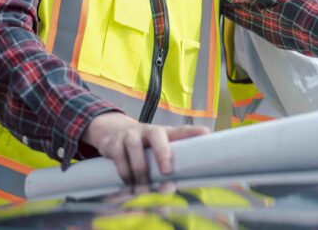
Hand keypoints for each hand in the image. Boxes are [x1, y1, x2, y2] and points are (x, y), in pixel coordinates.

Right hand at [82, 112, 208, 185]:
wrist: (112, 130)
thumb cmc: (142, 143)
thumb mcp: (158, 145)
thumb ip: (170, 156)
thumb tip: (188, 175)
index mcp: (162, 132)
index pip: (180, 130)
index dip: (192, 132)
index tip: (206, 134)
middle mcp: (147, 130)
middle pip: (156, 135)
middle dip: (162, 152)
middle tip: (167, 171)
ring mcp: (129, 135)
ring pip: (135, 148)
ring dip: (140, 169)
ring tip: (144, 187)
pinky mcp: (113, 143)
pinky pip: (118, 157)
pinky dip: (124, 172)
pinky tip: (128, 183)